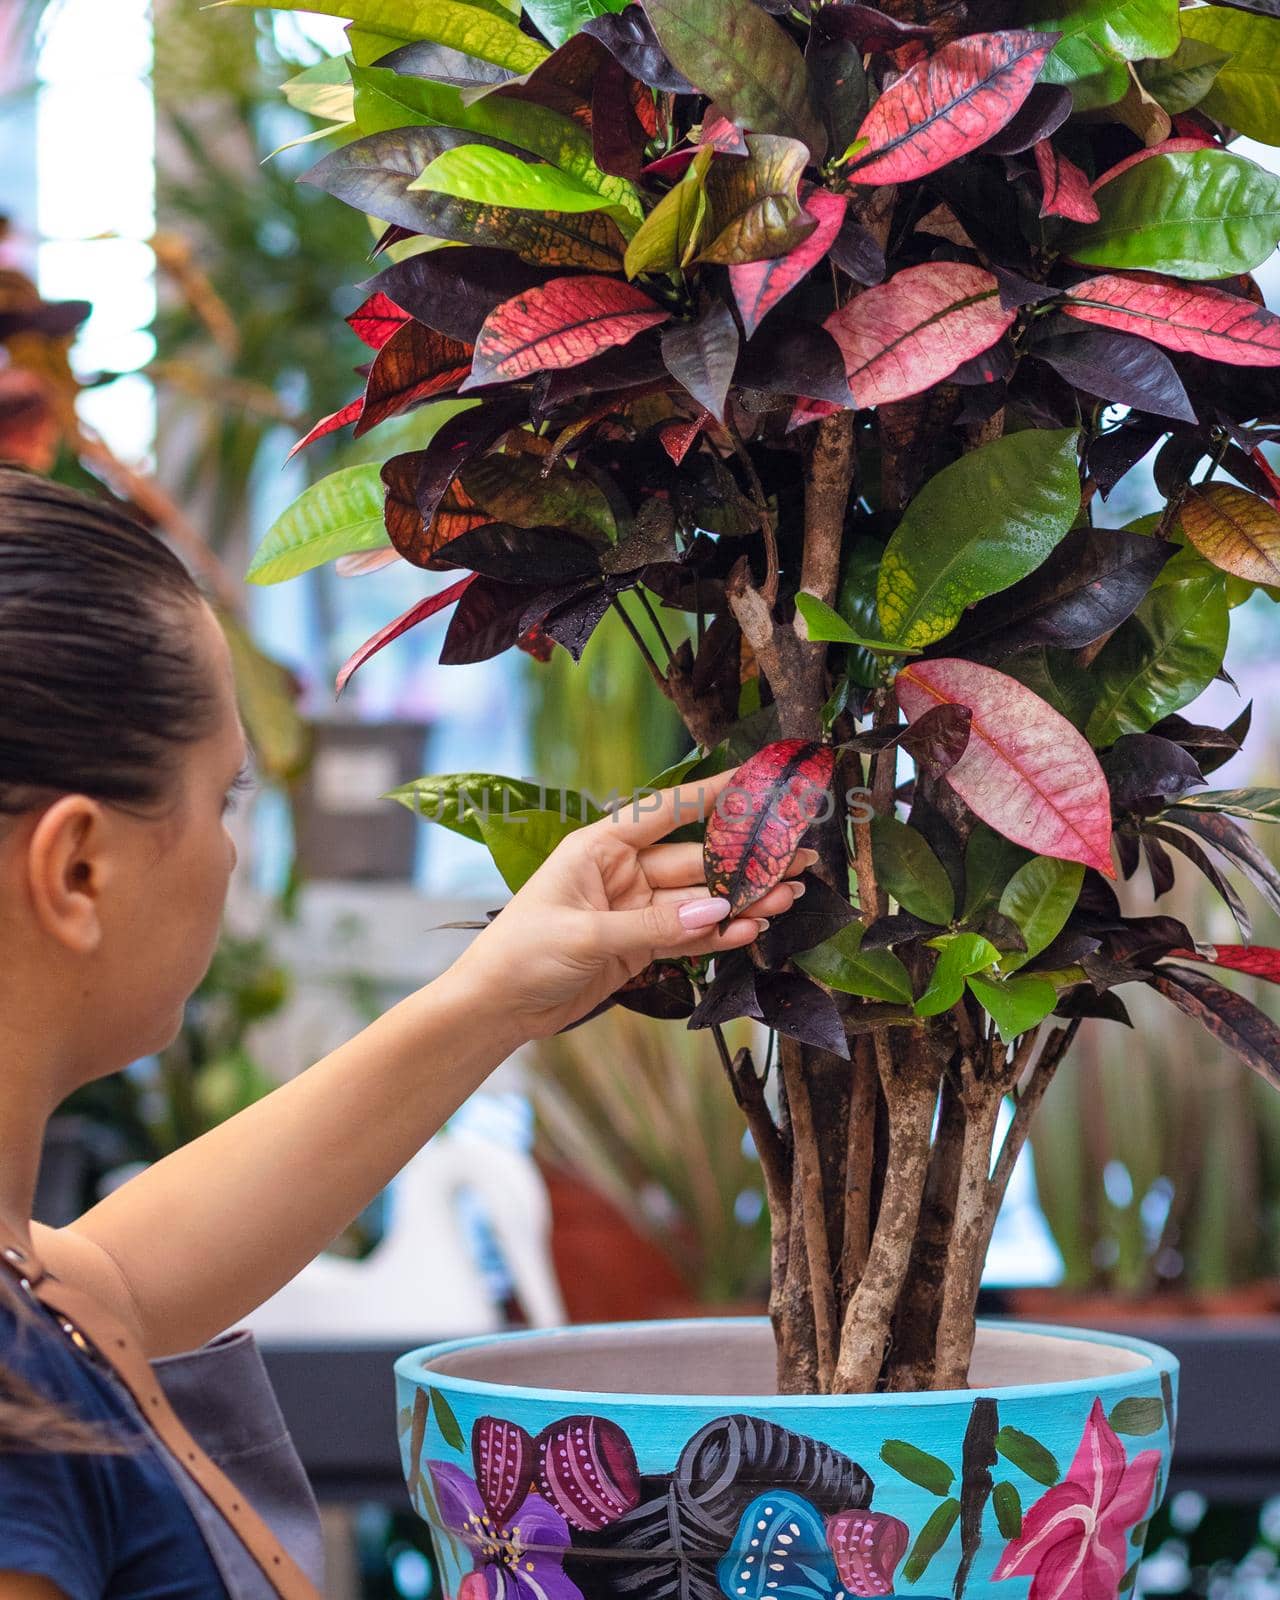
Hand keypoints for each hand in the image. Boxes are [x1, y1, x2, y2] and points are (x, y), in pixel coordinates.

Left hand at [443, 768, 814, 1039]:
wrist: (494, 1008)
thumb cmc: (520, 954)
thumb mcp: (585, 935)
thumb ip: (653, 925)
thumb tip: (717, 909)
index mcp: (599, 847)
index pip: (665, 811)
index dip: (712, 794)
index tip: (756, 779)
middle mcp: (621, 872)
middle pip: (694, 860)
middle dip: (744, 860)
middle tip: (797, 855)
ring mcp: (633, 909)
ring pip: (698, 900)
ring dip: (741, 900)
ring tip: (788, 896)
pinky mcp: (638, 946)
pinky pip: (687, 935)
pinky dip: (718, 934)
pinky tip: (752, 930)